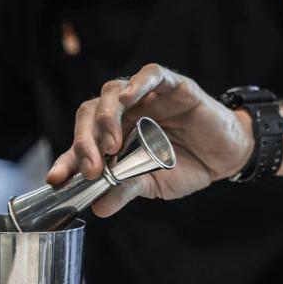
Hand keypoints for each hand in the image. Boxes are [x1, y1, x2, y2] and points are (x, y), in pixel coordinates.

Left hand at [46, 64, 254, 216]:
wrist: (226, 156)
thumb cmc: (187, 165)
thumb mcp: (154, 184)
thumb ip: (127, 190)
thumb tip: (100, 207)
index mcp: (113, 136)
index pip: (81, 143)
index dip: (66, 160)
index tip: (55, 180)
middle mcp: (123, 113)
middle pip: (90, 114)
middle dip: (84, 141)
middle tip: (90, 168)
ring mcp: (145, 97)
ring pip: (111, 92)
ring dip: (106, 117)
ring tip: (111, 144)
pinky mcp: (170, 85)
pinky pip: (149, 75)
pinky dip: (137, 82)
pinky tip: (130, 96)